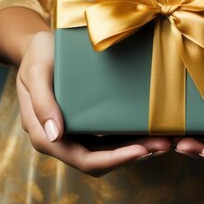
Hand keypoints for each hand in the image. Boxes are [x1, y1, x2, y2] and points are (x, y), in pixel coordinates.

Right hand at [16, 30, 171, 176]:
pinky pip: (110, 137)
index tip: (141, 150)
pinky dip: (131, 137)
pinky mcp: (87, 121)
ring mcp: (75, 131)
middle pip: (99, 161)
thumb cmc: (38, 54)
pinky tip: (152, 129)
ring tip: (165, 140)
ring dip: (136, 149)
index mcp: (44, 133)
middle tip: (164, 145)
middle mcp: (61, 138)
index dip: (112, 159)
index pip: (81, 159)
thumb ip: (42, 102)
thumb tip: (54, 135)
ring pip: (108, 152)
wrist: (42, 42)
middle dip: (132, 156)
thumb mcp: (37, 71)